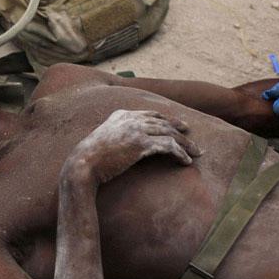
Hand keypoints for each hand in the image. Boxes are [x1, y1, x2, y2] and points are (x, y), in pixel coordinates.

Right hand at [69, 110, 201, 183]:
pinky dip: (180, 154)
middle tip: (192, 138)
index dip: (167, 119)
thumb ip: (114, 137)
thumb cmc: (88, 158)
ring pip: (169, 133)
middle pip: (163, 122)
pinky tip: (186, 161)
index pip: (150, 114)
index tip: (178, 125)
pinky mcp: (141, 143)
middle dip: (180, 130)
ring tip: (196, 153)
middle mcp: (130, 118)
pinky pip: (168, 147)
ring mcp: (136, 129)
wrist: (82, 164)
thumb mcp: (101, 141)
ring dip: (185, 144)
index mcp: (120, 115)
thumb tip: (124, 146)